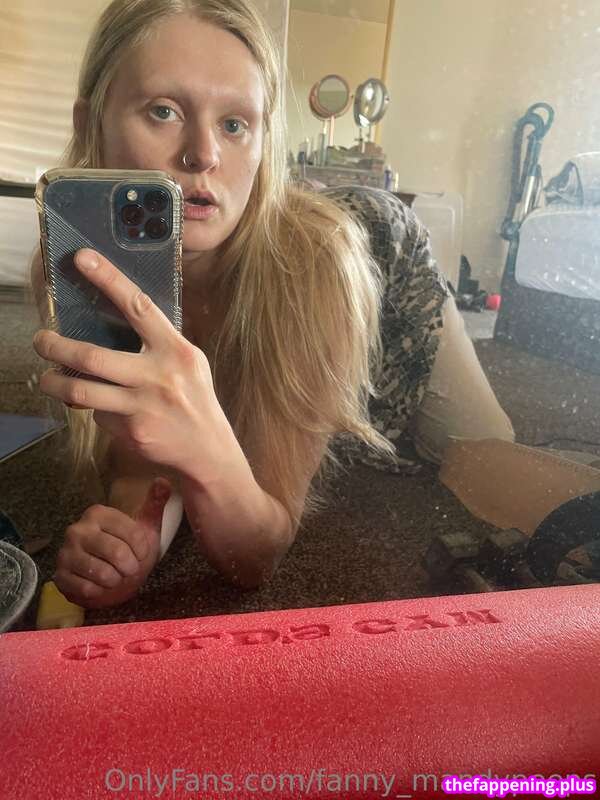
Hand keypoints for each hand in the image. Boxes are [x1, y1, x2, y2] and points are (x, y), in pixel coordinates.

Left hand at [32, 248, 227, 475]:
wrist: (208, 450)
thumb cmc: (195, 400)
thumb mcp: (189, 363)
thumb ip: (158, 345)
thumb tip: (115, 324)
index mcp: (175, 351)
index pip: (138, 307)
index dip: (109, 280)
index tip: (83, 259)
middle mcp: (159, 376)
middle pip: (92, 356)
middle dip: (56, 347)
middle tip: (40, 340)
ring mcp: (143, 406)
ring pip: (83, 391)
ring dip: (56, 384)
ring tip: (47, 379)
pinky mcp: (132, 432)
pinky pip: (100, 415)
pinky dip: (99, 410)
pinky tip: (111, 412)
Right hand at [54, 477, 171, 608]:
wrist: (108, 579)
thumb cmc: (128, 550)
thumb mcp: (145, 526)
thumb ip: (155, 503)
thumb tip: (164, 480)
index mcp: (98, 513)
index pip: (133, 534)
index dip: (143, 550)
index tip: (140, 553)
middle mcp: (78, 529)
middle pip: (118, 553)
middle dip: (130, 567)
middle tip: (129, 569)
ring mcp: (66, 553)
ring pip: (103, 573)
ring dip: (116, 580)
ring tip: (115, 576)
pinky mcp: (60, 576)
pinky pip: (87, 589)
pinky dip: (100, 592)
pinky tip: (99, 585)